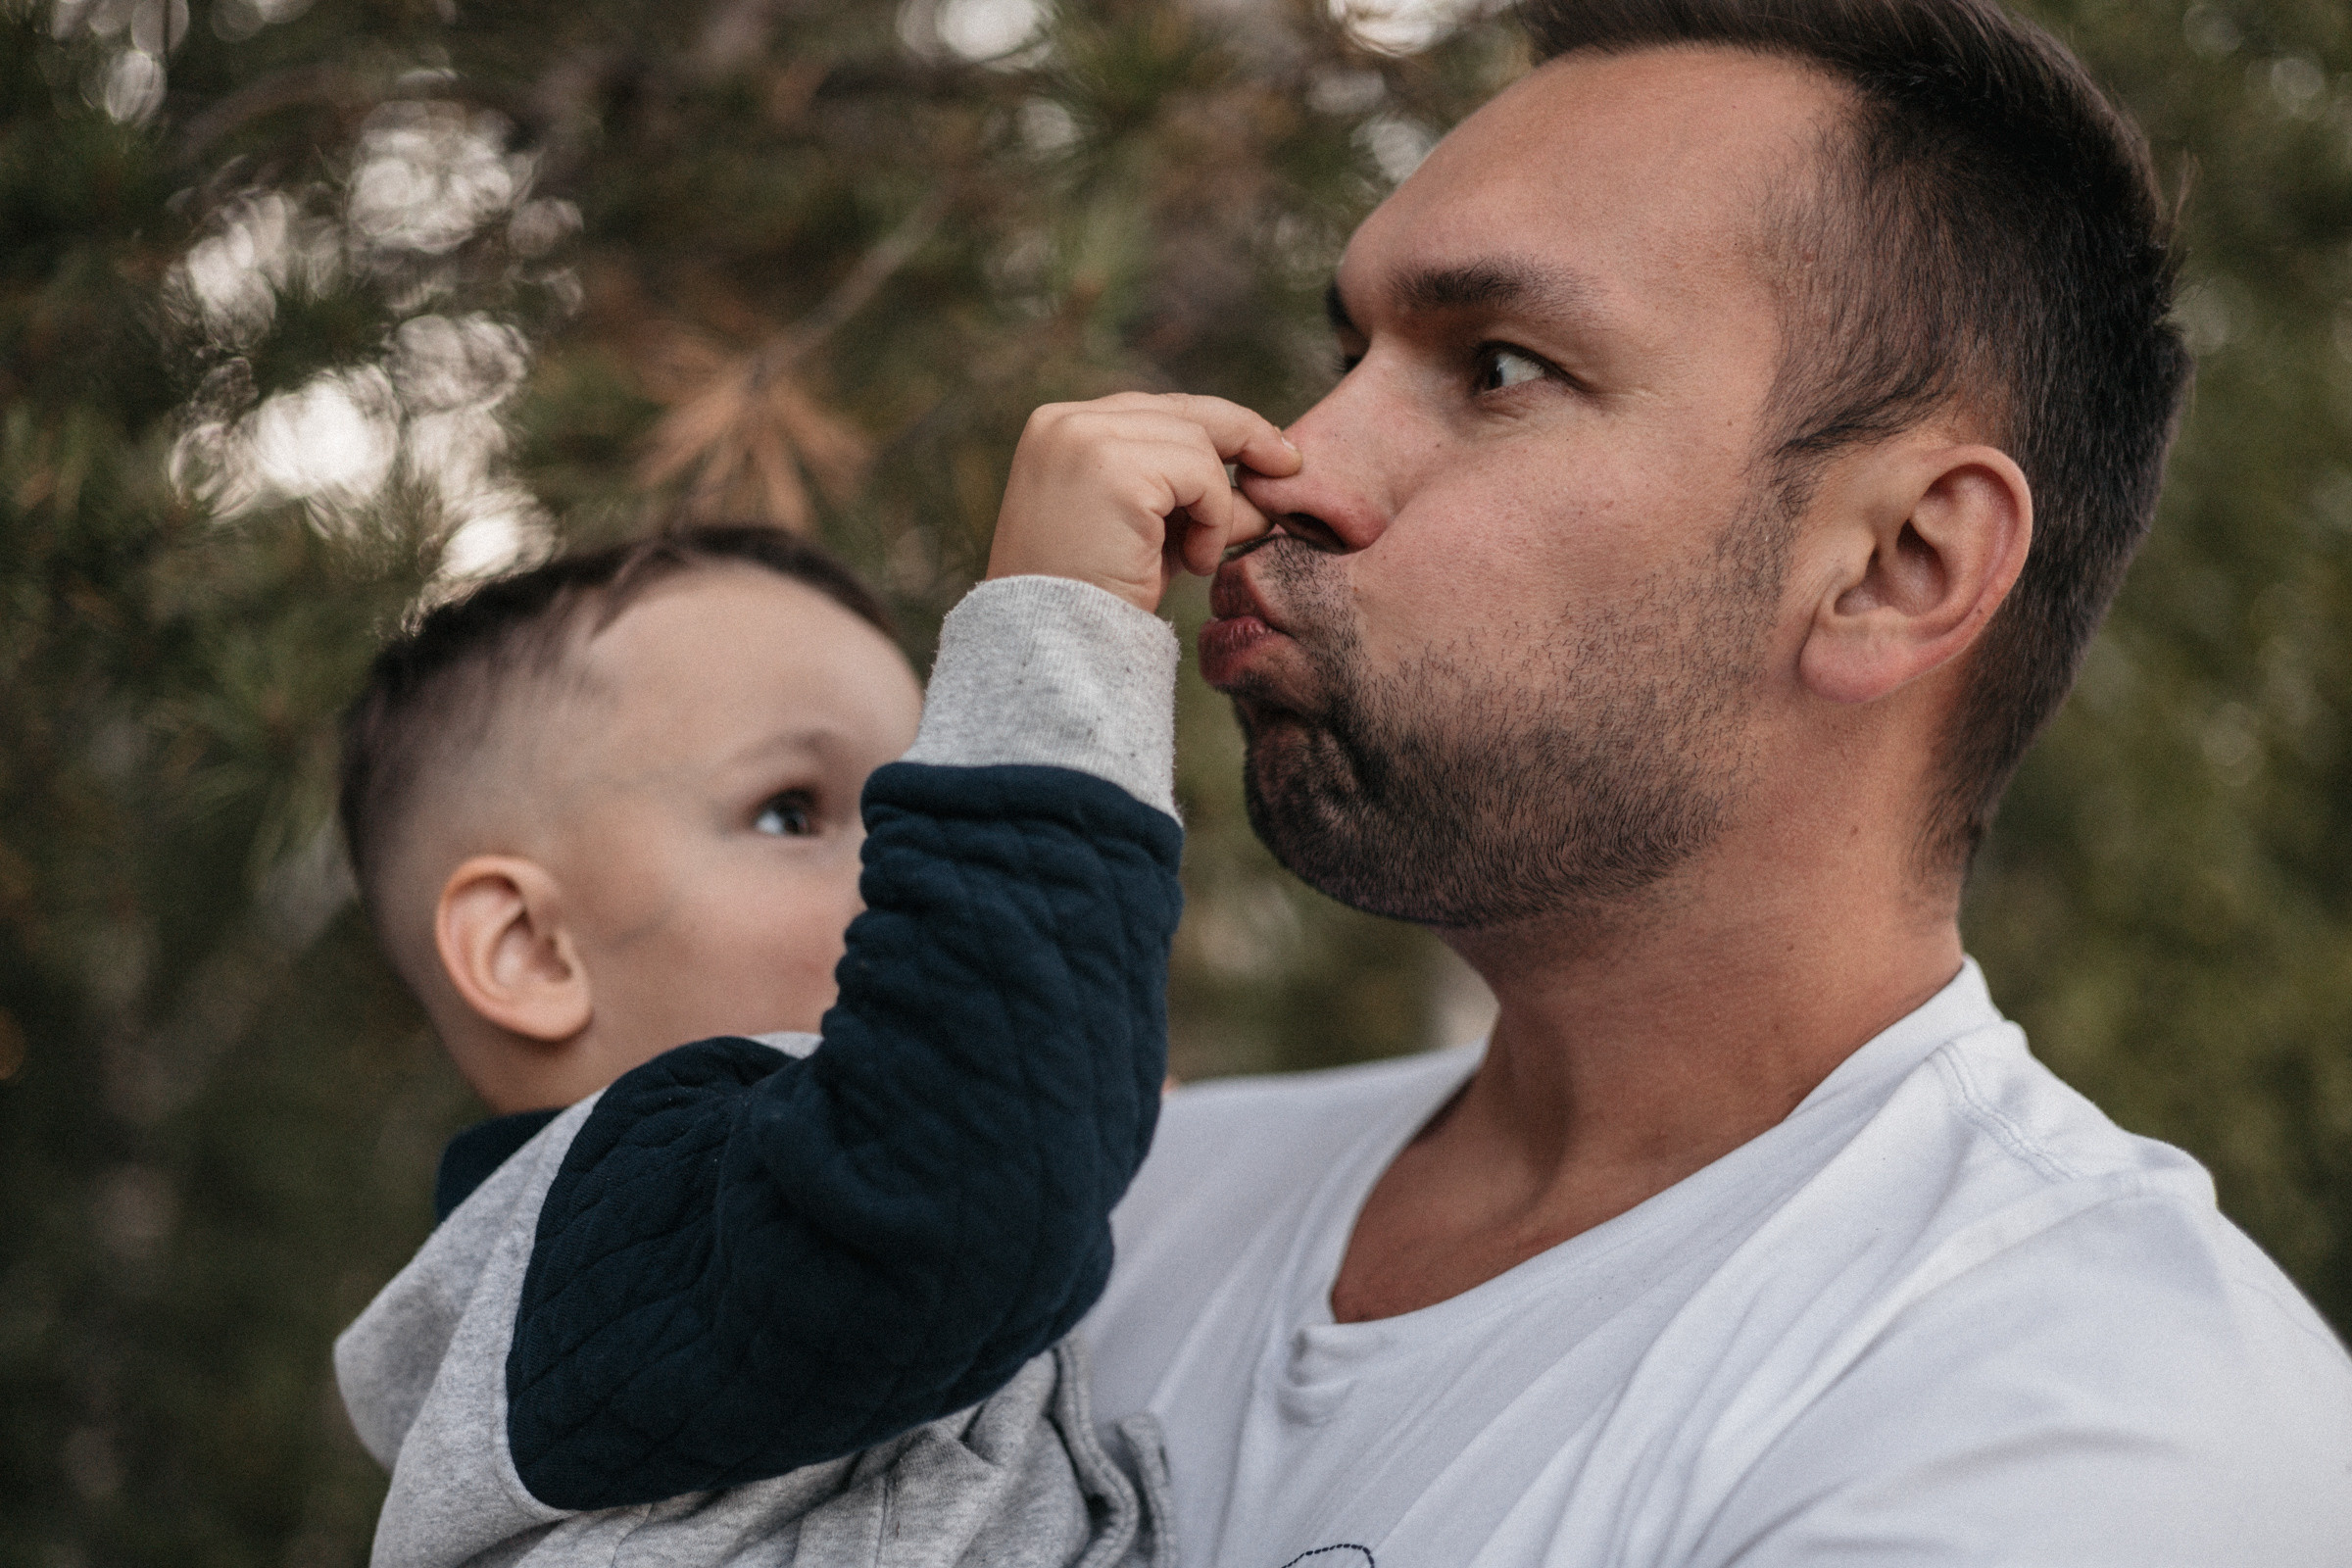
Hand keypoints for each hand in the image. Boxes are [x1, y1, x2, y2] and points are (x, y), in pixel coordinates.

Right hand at [986, 392, 1301, 612]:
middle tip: (1289, 466)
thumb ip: (1192, 495)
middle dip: (1244, 437)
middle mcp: (1065, 421)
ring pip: (1199, 442)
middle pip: (1182, 410)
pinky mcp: (1114, 467)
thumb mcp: (1148, 530)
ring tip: (1200, 557)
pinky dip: (1215, 519)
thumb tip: (1270, 472)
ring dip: (1218, 505)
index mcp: (1059, 430)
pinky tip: (1195, 561)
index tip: (1266, 451)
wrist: (1057, 647)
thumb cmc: (1099, 598)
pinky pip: (1202, 474)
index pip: (1155, 410)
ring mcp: (1085, 438)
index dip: (1216, 428)